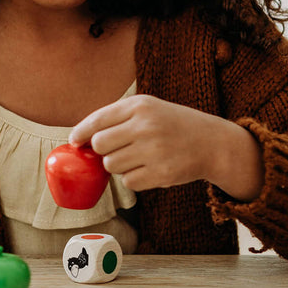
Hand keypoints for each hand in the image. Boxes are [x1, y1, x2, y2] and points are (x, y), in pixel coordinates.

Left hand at [68, 95, 262, 199]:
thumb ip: (116, 118)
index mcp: (140, 106)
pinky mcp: (161, 173)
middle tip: (118, 149)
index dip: (81, 133)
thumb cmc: (173, 124)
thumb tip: (79, 138)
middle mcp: (146, 126)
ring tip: (139, 157)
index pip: (97, 120)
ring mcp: (154, 151)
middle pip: (99, 145)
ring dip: (119, 165)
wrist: (212, 143)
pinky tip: (150, 168)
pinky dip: (134, 178)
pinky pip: (129, 182)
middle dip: (103, 151)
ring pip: (111, 166)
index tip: (75, 141)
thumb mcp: (149, 108)